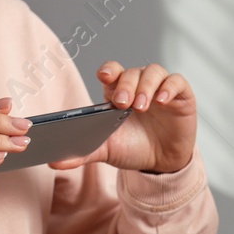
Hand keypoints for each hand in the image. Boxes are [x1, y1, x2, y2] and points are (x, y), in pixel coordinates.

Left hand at [48, 62, 196, 174]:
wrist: (160, 164)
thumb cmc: (132, 149)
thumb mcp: (106, 151)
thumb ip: (82, 153)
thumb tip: (53, 162)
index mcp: (117, 92)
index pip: (112, 71)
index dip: (109, 70)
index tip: (104, 76)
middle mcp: (138, 85)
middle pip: (131, 72)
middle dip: (126, 84)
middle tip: (122, 103)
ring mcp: (160, 89)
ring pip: (153, 72)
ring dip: (146, 86)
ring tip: (140, 106)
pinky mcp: (180, 96)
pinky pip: (176, 82)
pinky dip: (168, 88)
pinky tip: (161, 102)